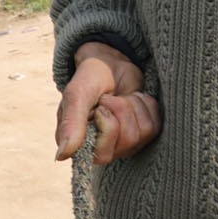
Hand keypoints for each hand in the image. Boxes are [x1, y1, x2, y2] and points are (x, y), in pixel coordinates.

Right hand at [55, 42, 160, 164]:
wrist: (108, 63)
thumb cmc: (89, 79)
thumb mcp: (77, 95)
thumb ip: (71, 124)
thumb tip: (62, 155)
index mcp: (80, 146)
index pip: (103, 154)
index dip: (108, 125)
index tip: (100, 105)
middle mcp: (102, 149)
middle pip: (128, 140)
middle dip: (122, 109)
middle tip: (110, 98)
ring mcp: (124, 144)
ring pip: (144, 132)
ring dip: (134, 105)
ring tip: (120, 97)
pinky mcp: (143, 134)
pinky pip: (155, 126)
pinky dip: (146, 105)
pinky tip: (132, 99)